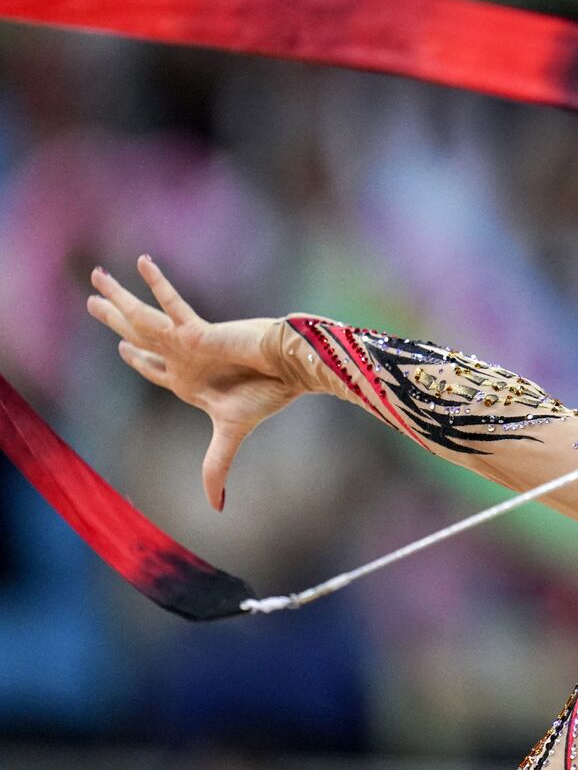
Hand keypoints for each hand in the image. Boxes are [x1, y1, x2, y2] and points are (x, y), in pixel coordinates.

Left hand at [87, 255, 300, 511]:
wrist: (293, 369)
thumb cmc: (269, 395)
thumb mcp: (232, 434)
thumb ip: (217, 468)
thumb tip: (217, 508)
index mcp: (190, 381)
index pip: (154, 369)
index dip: (137, 359)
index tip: (123, 346)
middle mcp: (184, 357)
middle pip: (139, 336)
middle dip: (115, 319)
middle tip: (93, 302)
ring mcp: (187, 341)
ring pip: (142, 318)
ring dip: (117, 299)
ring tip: (95, 278)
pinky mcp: (196, 329)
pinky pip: (169, 303)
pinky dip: (155, 283)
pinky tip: (140, 261)